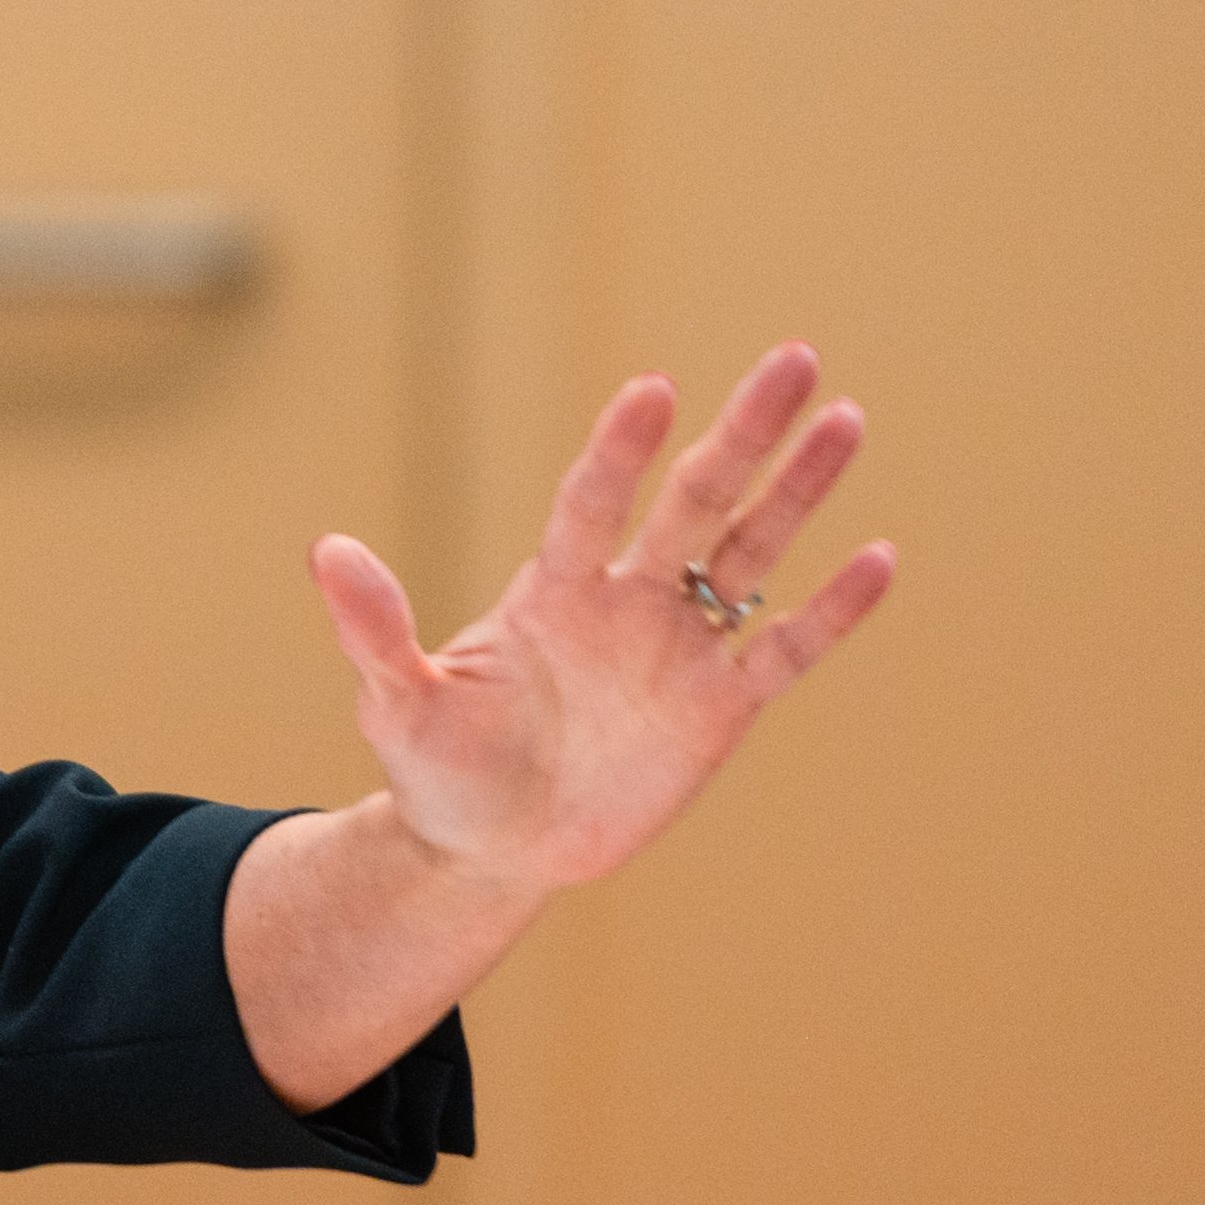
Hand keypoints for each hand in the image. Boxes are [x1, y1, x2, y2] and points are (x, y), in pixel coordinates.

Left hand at [310, 343, 896, 896]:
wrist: (490, 847)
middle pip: (694, 499)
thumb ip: (372, 629)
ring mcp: (678, 649)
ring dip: (797, 492)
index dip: (620, 450)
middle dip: (743, 432)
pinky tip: (878, 557)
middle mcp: (625, 601)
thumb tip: (326, 552)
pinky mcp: (718, 708)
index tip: (652, 389)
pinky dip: (830, 612)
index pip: (591, 502)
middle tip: (795, 357)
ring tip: (846, 418)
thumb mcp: (396, 702)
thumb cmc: (437, 767)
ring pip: (750, 552)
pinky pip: (784, 651)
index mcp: (551, 590)